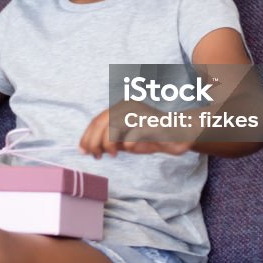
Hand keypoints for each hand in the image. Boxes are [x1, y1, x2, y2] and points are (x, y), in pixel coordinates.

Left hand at [79, 107, 193, 158]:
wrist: (179, 134)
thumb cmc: (151, 137)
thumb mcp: (126, 139)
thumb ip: (109, 141)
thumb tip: (88, 148)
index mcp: (120, 107)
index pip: (97, 120)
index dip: (87, 136)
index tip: (83, 151)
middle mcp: (128, 106)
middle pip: (101, 122)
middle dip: (93, 141)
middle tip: (94, 155)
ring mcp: (140, 113)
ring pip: (112, 127)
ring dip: (108, 144)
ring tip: (112, 154)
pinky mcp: (151, 123)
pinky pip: (131, 135)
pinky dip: (126, 145)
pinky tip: (128, 149)